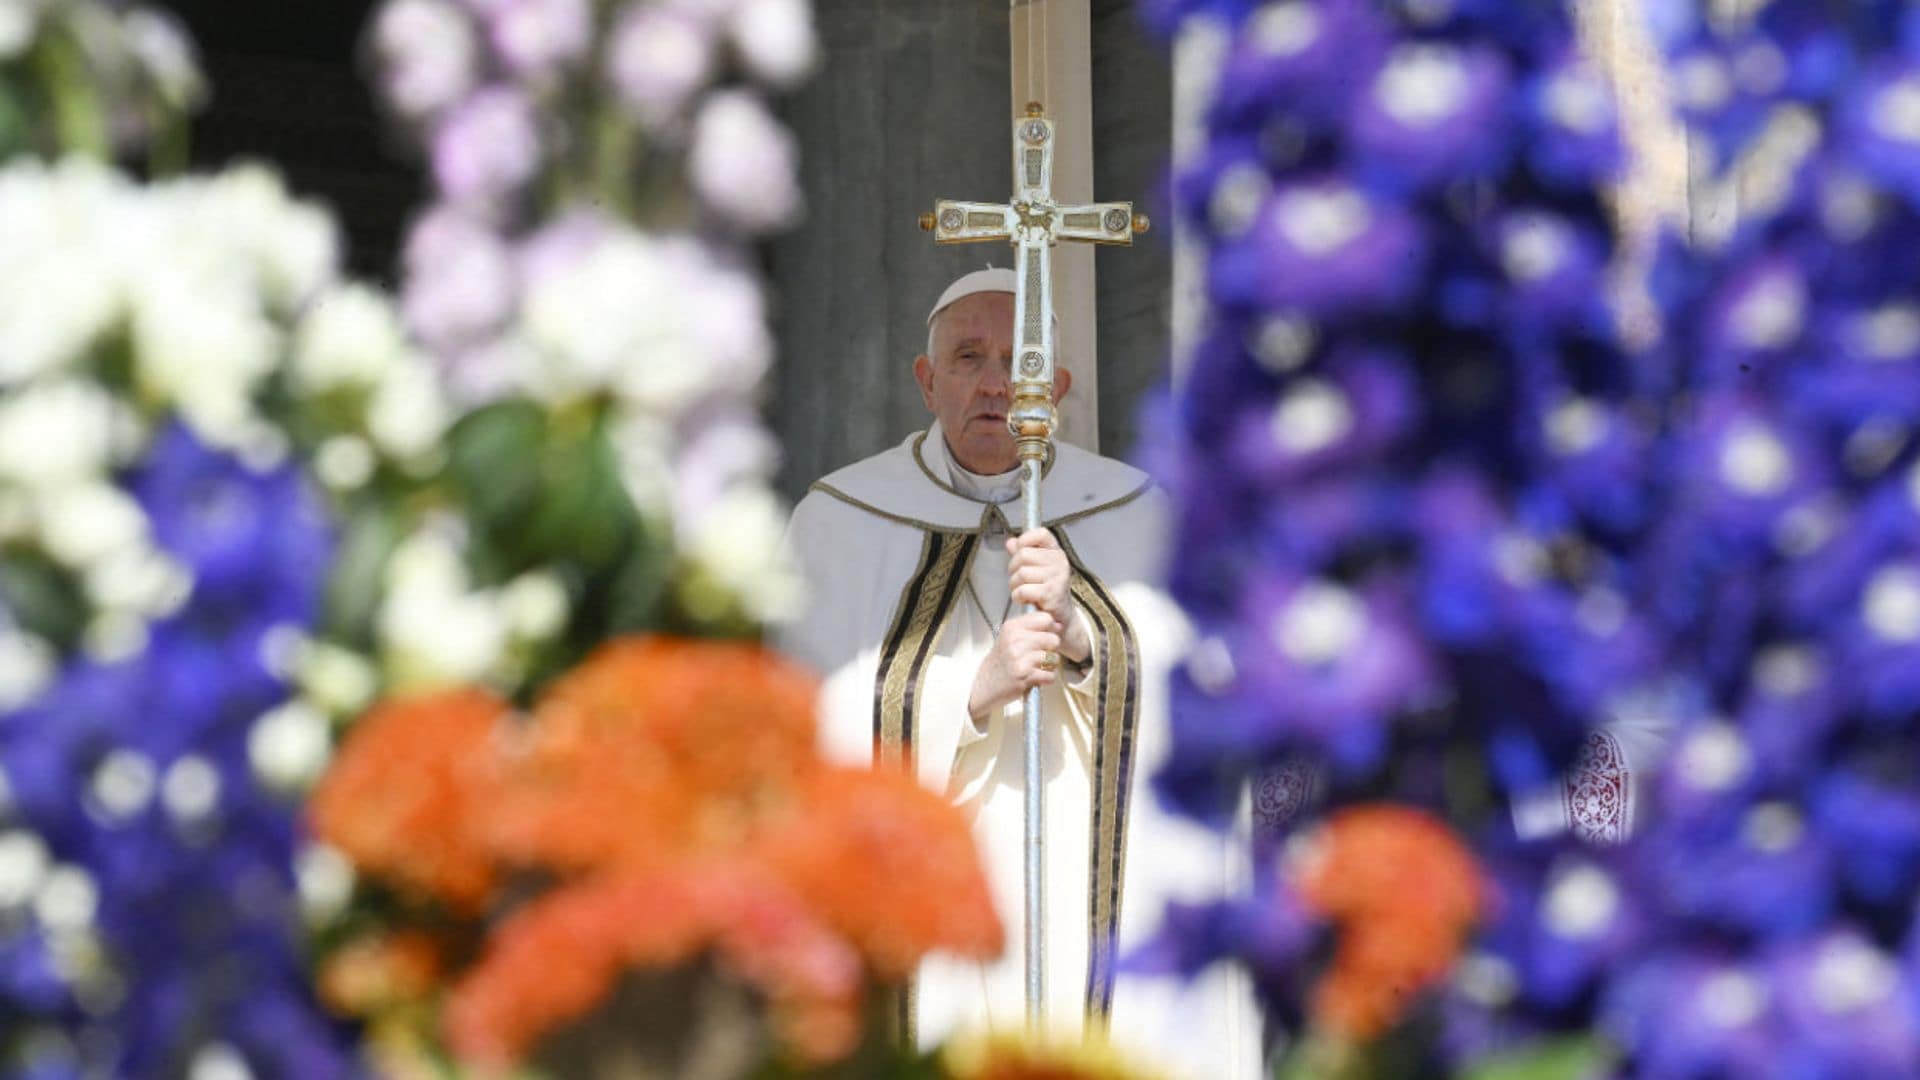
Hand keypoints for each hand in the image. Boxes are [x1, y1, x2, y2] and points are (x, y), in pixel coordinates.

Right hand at [967, 610, 1062, 716]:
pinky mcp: (1024, 676)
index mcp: (1011, 627)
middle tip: (1040, 655)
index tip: (1044, 637)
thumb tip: (1058, 625)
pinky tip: (1036, 678)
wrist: (984, 687)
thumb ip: (1032, 629)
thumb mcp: (1009, 638)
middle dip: (1051, 649)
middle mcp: (1015, 640)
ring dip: (1049, 665)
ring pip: (1054, 658)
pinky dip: (1046, 679)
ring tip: (1037, 667)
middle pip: (1053, 639)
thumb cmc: (1000, 663)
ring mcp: (1019, 658)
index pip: (1045, 618)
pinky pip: (1050, 675)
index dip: (1050, 629)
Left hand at [1008, 529, 1089, 662]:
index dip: (1026, 539)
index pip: (1041, 533)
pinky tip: (1025, 599)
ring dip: (1014, 585)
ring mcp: (1057, 577)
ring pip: (1021, 573)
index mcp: (1056, 552)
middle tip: (1018, 580)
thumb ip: (1022, 553)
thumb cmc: (1045, 590)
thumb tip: (1010, 542)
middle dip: (1013, 569)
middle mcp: (1059, 562)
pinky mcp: (1051, 594)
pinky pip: (1023, 589)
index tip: (1020, 550)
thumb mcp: (1035, 569)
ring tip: (1022, 591)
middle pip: (1023, 555)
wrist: (1059, 616)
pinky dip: (1018, 596)